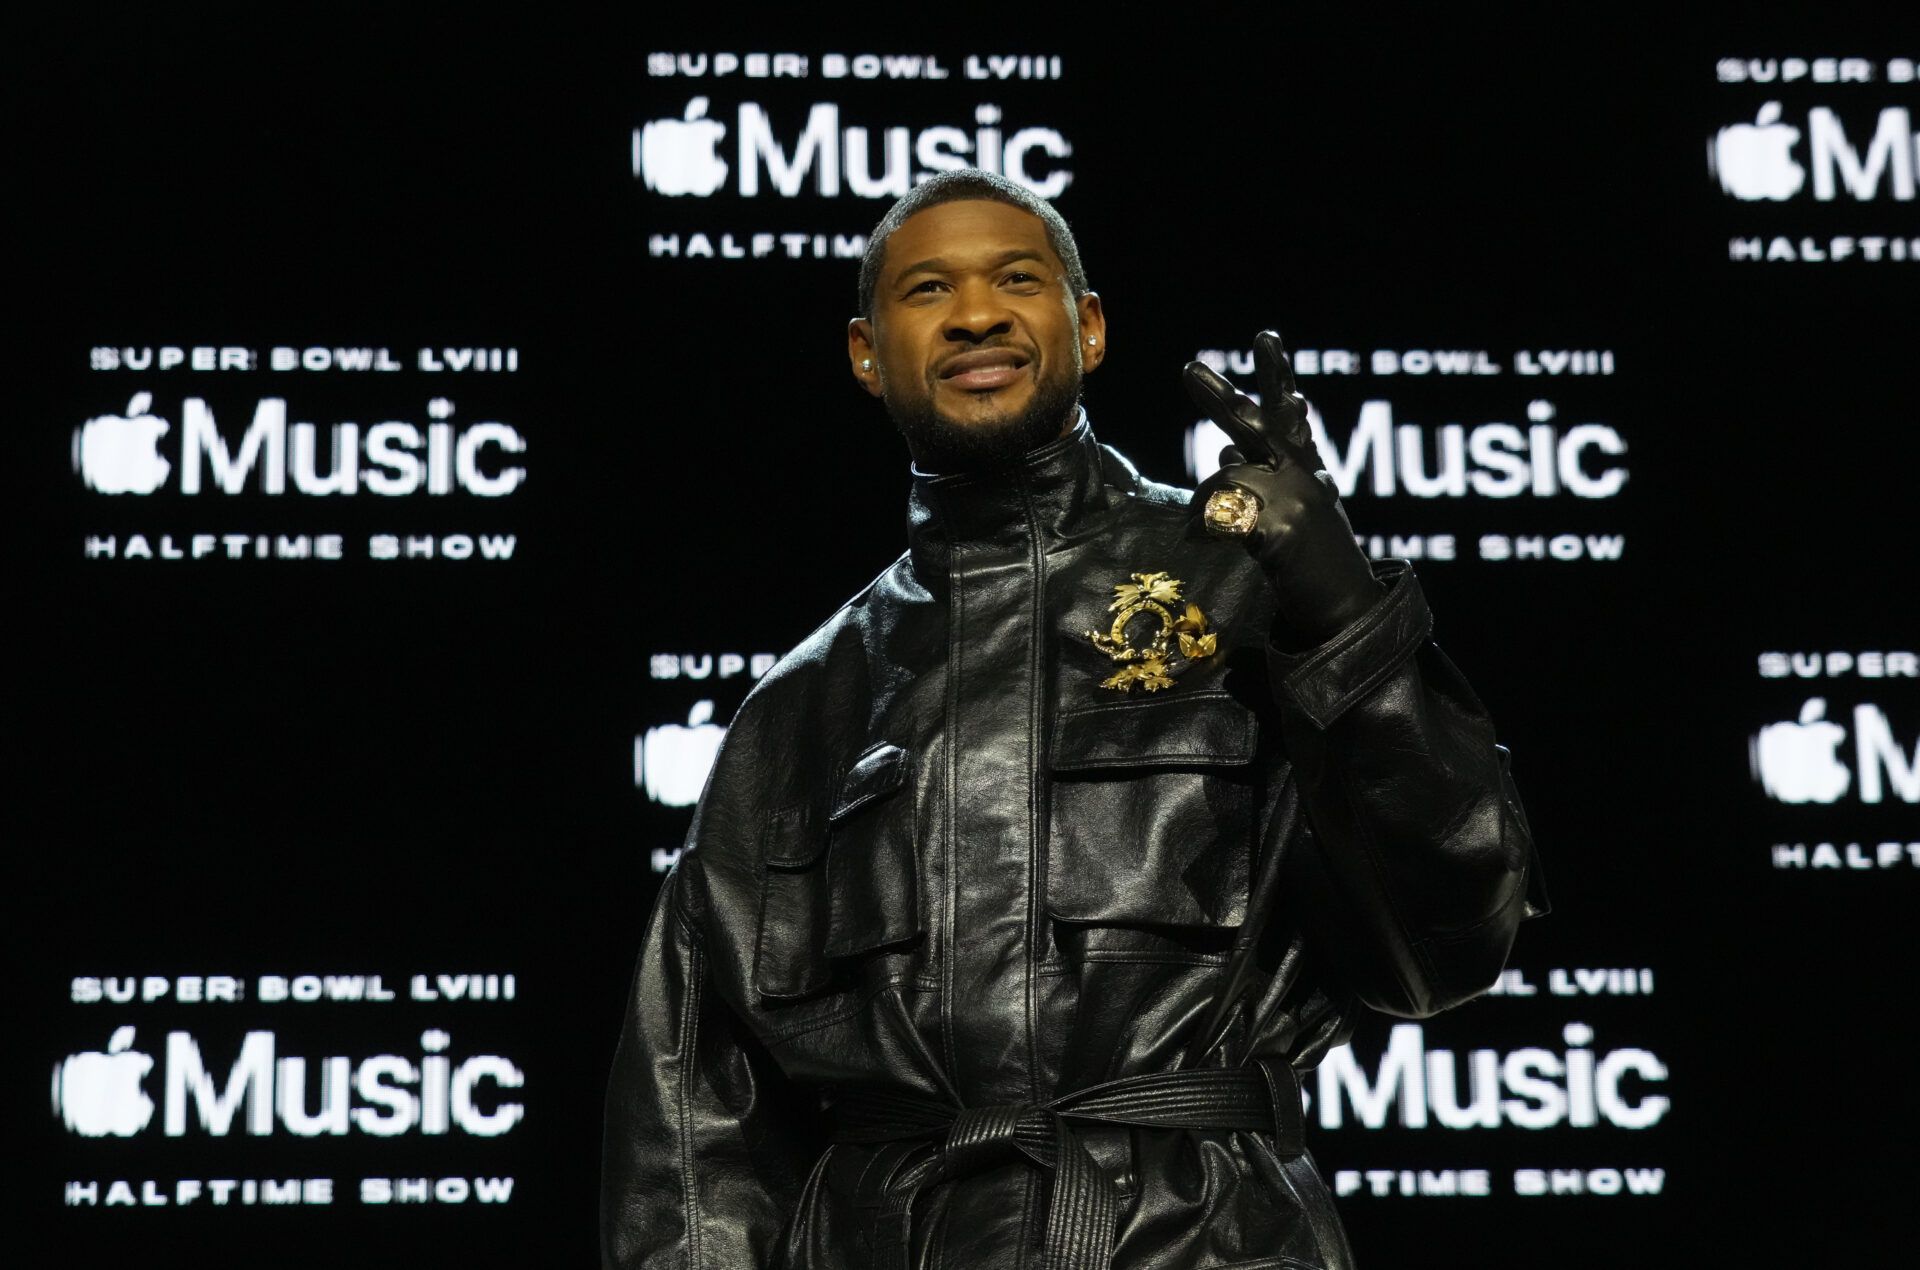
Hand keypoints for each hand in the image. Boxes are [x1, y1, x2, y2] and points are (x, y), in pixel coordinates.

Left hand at [1184, 330, 1382, 646]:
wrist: (1344, 610)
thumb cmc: (1313, 562)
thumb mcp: (1293, 511)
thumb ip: (1263, 475)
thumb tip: (1222, 448)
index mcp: (1308, 469)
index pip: (1291, 413)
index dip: (1278, 374)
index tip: (1266, 336)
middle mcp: (1305, 475)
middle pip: (1257, 424)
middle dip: (1220, 398)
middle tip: (1189, 369)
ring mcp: (1294, 500)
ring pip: (1226, 476)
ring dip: (1206, 502)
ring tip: (1203, 530)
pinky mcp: (1281, 529)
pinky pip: (1222, 516)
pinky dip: (1203, 528)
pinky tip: (1201, 539)